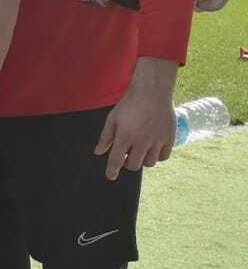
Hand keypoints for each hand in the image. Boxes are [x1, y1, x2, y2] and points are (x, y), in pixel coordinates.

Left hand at [94, 57, 177, 179]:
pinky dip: (157, 156)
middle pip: (133, 165)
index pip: (117, 160)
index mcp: (125, 136)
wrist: (152, 92)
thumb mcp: (113, 119)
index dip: (112, 170)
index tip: (110, 176)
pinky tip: (152, 148)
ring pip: (149, 163)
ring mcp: (157, 140)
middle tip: (127, 154)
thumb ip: (106, 137)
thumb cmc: (129, 104)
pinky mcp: (170, 138)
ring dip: (142, 160)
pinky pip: (163, 157)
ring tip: (140, 149)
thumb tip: (98, 153)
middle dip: (128, 163)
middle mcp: (142, 140)